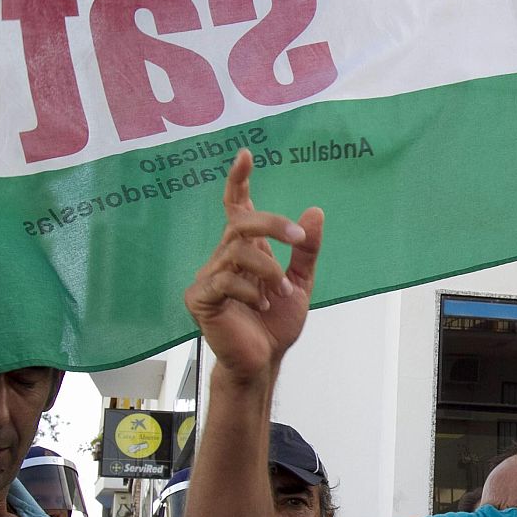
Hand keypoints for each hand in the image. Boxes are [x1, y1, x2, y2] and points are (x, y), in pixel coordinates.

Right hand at [184, 150, 323, 379]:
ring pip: (236, 251)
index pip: (238, 208)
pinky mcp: (201, 298)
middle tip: (298, 237)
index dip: (239, 181)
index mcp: (246, 249)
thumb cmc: (276, 323)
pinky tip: (262, 307)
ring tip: (282, 292)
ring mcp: (209, 277)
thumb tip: (315, 212)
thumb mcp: (301, 282)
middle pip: (241, 222)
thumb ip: (306, 250)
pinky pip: (224, 281)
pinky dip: (251, 292)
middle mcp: (224, 257)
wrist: (264, 361)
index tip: (245, 155)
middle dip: (272, 223)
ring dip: (268, 269)